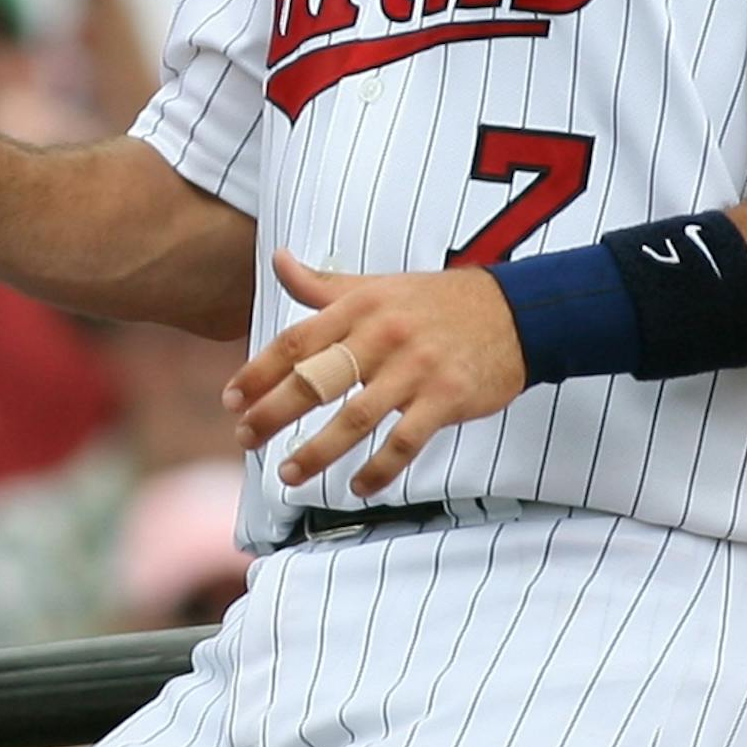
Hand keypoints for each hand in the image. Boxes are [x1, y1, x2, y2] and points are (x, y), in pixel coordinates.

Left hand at [224, 248, 526, 496]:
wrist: (515, 312)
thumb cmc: (436, 302)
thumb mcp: (378, 286)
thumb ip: (323, 285)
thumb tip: (277, 260)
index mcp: (360, 308)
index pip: (295, 341)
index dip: (257, 373)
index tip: (230, 400)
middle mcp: (382, 336)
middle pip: (315, 380)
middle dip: (273, 413)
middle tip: (245, 439)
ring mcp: (415, 369)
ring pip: (355, 418)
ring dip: (317, 451)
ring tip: (288, 474)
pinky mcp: (447, 398)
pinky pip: (405, 442)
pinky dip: (379, 469)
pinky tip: (357, 487)